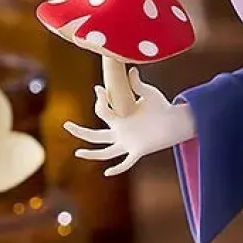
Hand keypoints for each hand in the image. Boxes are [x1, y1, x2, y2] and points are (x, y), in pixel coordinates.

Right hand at [64, 67, 195, 175]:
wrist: (176, 121)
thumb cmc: (162, 107)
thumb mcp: (149, 93)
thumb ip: (138, 84)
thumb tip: (132, 69)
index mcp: (121, 120)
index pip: (102, 113)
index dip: (99, 100)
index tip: (99, 89)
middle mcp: (121, 134)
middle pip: (95, 136)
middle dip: (80, 131)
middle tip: (66, 124)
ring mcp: (128, 144)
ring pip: (106, 153)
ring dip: (92, 154)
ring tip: (77, 153)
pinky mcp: (139, 151)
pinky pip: (127, 163)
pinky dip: (118, 168)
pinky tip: (107, 172)